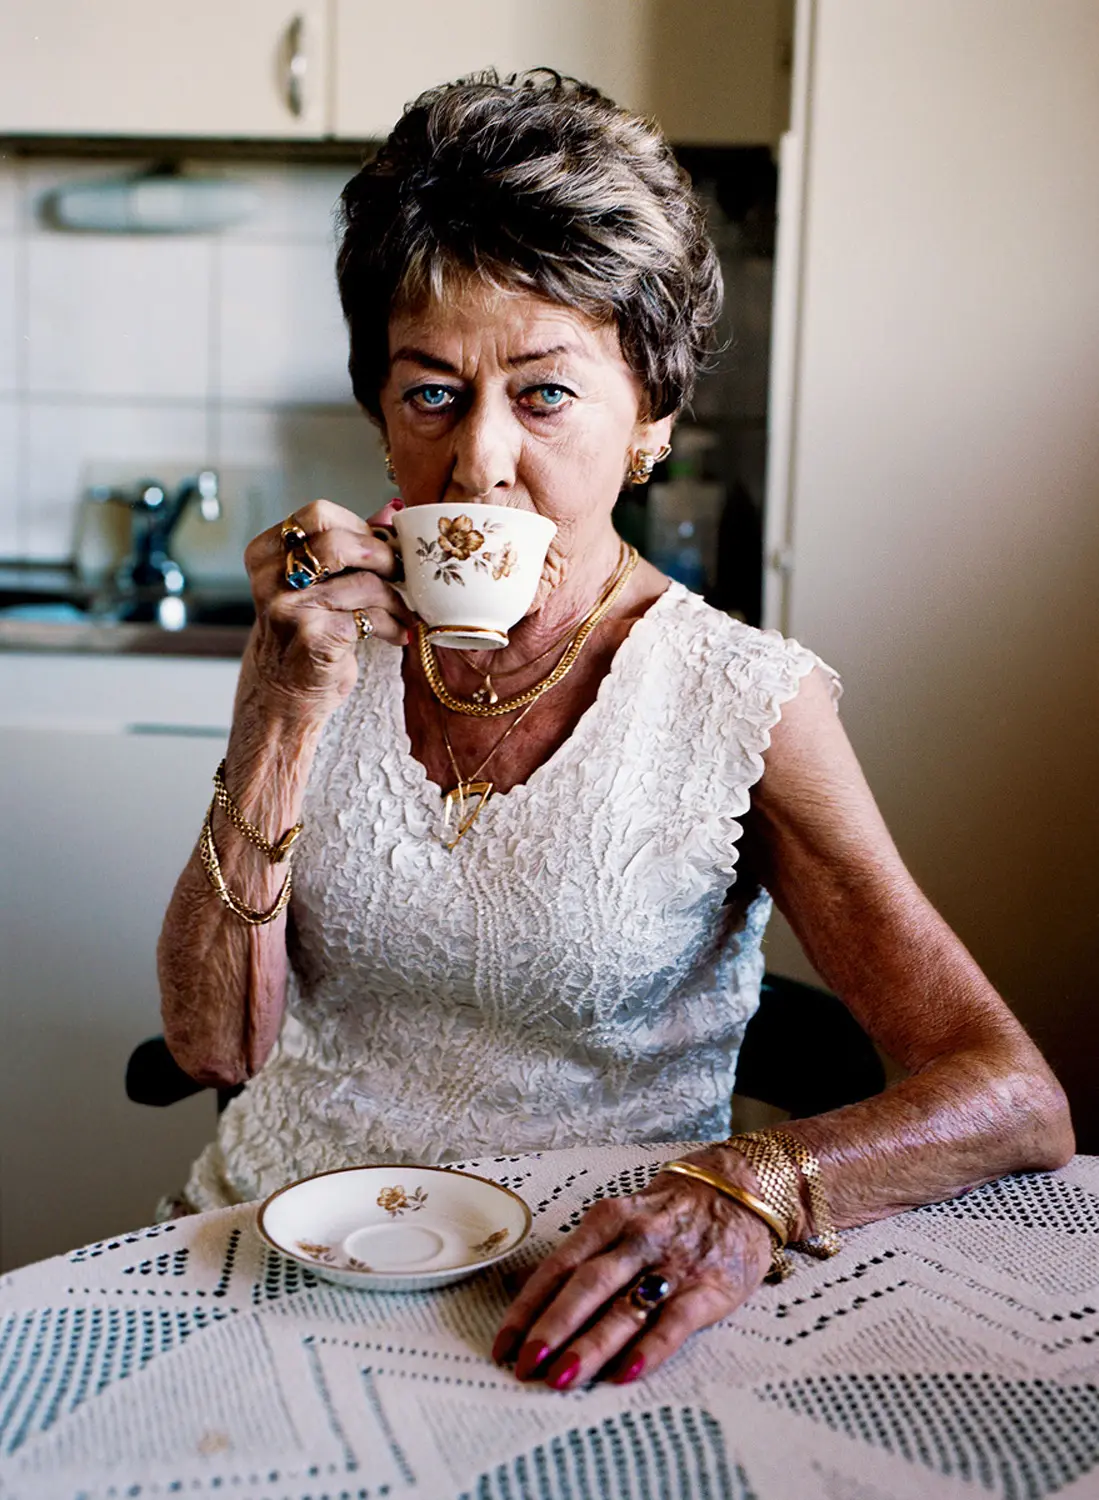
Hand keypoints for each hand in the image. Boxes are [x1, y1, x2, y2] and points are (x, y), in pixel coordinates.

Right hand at [244, 497, 412, 718]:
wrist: (284, 696)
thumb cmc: (306, 634)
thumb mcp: (317, 585)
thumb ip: (349, 545)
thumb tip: (391, 509)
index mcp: (266, 555)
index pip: (318, 514)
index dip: (359, 527)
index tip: (381, 545)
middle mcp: (271, 579)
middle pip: (339, 541)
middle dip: (381, 555)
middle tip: (399, 572)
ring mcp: (289, 609)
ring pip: (363, 582)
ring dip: (395, 599)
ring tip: (403, 612)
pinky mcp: (315, 638)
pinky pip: (371, 617)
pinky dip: (394, 625)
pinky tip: (398, 635)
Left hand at [492, 1149, 774, 1388]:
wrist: (741, 1191)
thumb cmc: (670, 1212)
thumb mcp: (623, 1218)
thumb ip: (585, 1255)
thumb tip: (528, 1294)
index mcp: (609, 1220)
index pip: (558, 1265)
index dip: (528, 1307)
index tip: (503, 1346)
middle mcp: (636, 1239)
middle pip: (586, 1286)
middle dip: (552, 1327)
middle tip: (525, 1366)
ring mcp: (673, 1263)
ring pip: (624, 1306)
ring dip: (590, 1345)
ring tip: (561, 1378)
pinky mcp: (709, 1288)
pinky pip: (675, 1323)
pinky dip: (649, 1350)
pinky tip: (625, 1374)